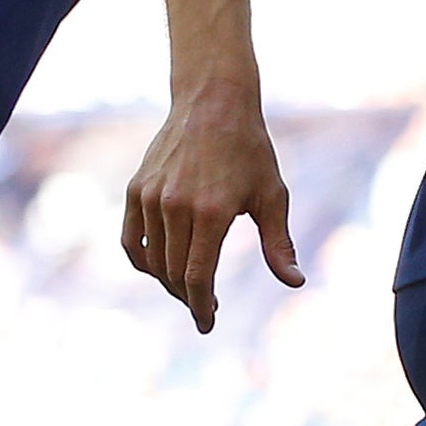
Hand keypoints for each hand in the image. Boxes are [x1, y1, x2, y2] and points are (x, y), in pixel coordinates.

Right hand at [121, 79, 298, 331]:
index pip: (198, 278)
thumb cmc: (250, 150)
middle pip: (174, 274)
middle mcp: (174, 207)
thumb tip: (295, 282)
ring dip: (169, 282)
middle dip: (190, 298)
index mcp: (211, 212)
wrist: (212, 101)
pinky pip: (131, 241)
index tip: (208, 324)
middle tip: (206, 307)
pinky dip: (143, 261)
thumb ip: (278, 243)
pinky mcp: (136, 190)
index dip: (202, 307)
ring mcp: (150, 198)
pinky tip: (160, 268)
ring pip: (152, 261)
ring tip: (189, 288)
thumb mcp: (272, 196)